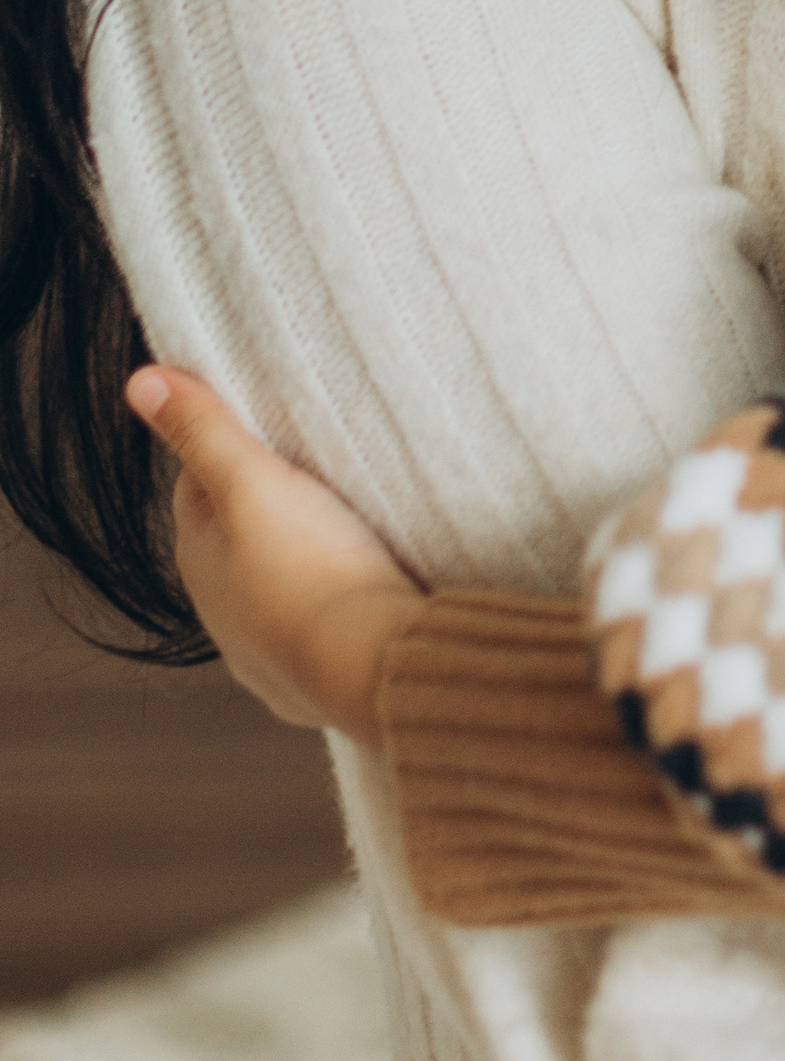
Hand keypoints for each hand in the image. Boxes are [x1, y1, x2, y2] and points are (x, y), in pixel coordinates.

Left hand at [126, 365, 419, 744]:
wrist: (368, 665)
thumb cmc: (313, 567)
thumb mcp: (255, 482)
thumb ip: (204, 430)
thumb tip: (140, 381)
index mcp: (199, 557)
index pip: (197, 485)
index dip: (229, 450)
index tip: (271, 429)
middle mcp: (219, 610)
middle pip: (235, 538)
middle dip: (266, 507)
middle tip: (318, 471)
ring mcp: (260, 652)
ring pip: (271, 587)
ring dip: (296, 561)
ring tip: (344, 530)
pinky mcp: (305, 680)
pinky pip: (308, 631)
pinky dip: (324, 609)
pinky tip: (354, 593)